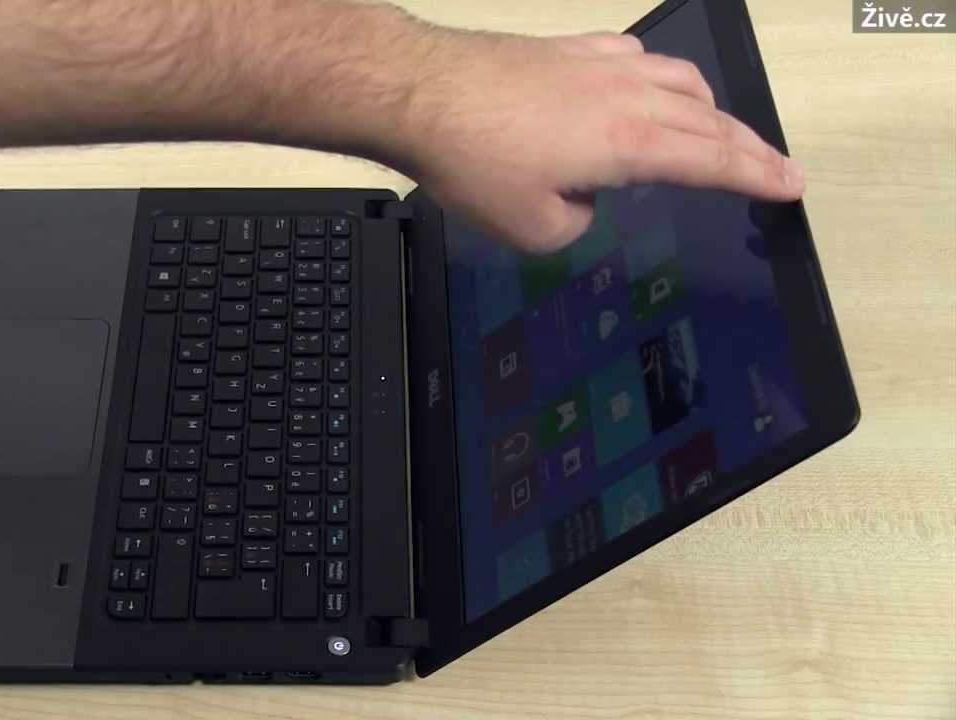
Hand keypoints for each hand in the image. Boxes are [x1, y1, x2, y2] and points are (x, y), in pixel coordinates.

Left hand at [391, 29, 804, 252]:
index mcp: (629, 142)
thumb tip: (582, 196)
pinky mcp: (568, 48)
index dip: (757, 176)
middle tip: (778, 166)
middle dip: (748, 146)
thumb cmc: (473, 161)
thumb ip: (577, 221)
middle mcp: (626, 94)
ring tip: (719, 129)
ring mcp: (598, 63)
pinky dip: (658, 77)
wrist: (421, 92)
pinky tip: (646, 86)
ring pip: (679, 79)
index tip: (790, 186)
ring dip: (709, 107)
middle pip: (708, 118)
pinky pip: (635, 57)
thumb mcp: (534, 228)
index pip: (713, 161)